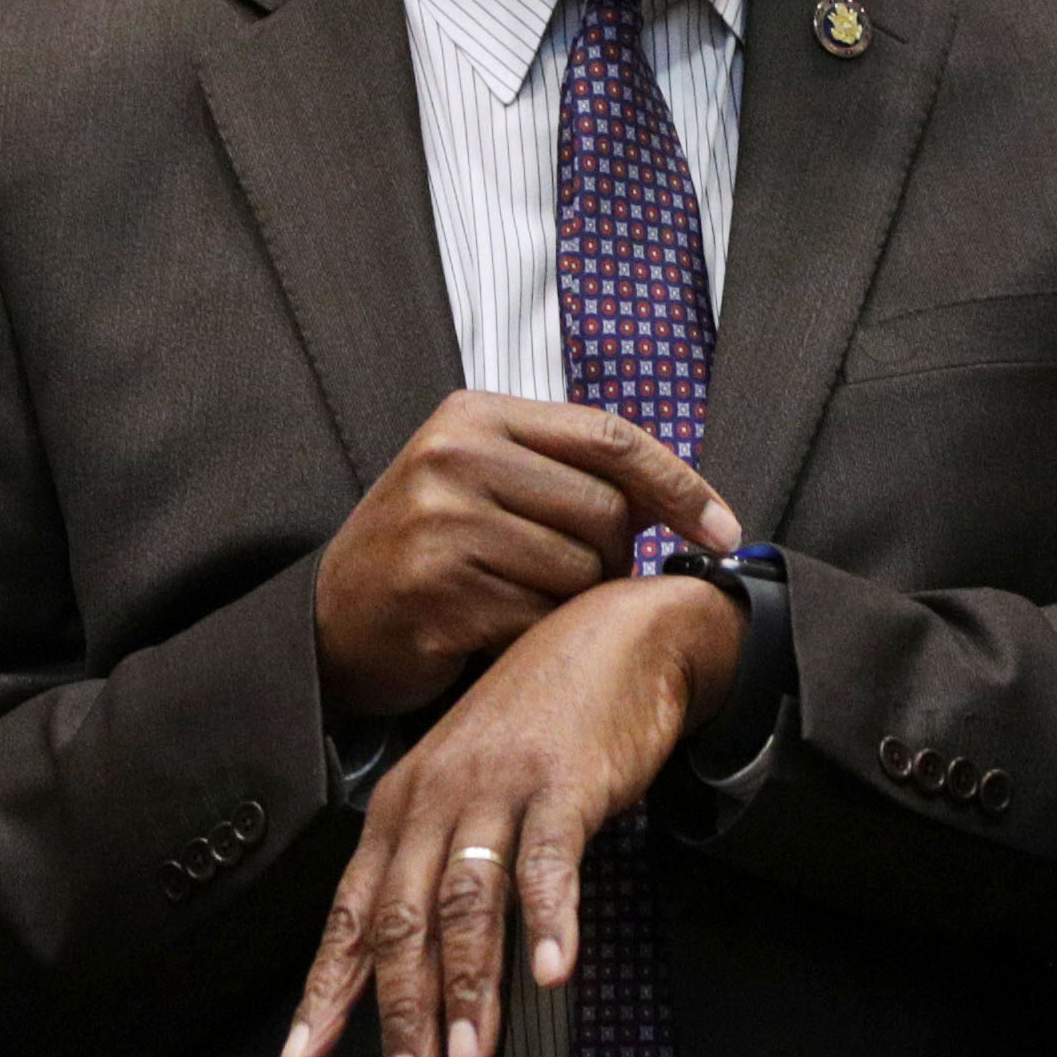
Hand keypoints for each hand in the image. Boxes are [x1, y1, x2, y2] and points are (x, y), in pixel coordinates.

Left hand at [282, 571, 743, 1056]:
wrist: (617, 633)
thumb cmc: (539, 722)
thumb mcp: (467, 785)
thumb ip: (439, 864)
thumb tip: (418, 961)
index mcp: (400, 806)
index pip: (352, 912)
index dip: (327, 988)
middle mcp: (435, 797)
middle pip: (402, 920)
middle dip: (400, 1012)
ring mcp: (498, 787)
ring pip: (469, 901)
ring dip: (469, 986)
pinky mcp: (564, 781)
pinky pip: (551, 861)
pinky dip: (550, 920)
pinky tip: (553, 975)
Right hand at [314, 392, 739, 719]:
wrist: (331, 621)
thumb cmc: (427, 549)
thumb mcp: (478, 478)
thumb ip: (560, 469)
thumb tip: (682, 498)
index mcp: (474, 416)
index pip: (609, 437)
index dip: (679, 484)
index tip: (724, 530)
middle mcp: (454, 458)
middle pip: (606, 512)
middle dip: (614, 558)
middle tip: (577, 581)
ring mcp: (443, 524)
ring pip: (579, 573)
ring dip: (571, 605)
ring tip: (520, 603)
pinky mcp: (439, 593)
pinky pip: (539, 623)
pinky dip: (534, 640)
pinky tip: (494, 634)